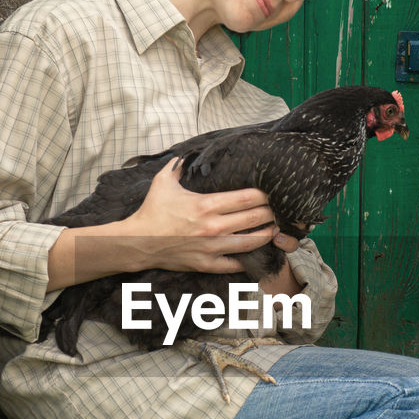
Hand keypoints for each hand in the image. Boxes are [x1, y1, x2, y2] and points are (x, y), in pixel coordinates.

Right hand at [123, 158, 277, 272]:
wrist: (138, 242)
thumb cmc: (151, 212)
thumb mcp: (163, 182)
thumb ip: (177, 165)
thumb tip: (184, 154)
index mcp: (206, 205)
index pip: (246, 198)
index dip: (264, 195)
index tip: (272, 192)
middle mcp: (213, 227)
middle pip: (254, 218)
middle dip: (271, 213)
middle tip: (280, 209)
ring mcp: (212, 247)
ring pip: (251, 242)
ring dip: (266, 235)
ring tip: (275, 229)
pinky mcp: (207, 264)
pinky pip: (235, 264)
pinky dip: (247, 259)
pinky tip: (256, 253)